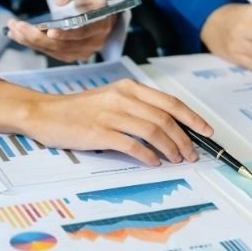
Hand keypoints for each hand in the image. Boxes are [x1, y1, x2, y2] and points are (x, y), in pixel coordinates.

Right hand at [0, 77, 213, 165]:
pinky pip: (132, 144)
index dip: (192, 118)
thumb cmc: (80, 109)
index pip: (170, 102)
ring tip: (176, 160)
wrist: (45, 113)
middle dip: (184, 139)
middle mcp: (123, 98)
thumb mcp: (113, 99)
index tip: (206, 131)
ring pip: (153, 131)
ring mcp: (111, 114)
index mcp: (130, 88)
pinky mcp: (99, 132)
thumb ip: (138, 107)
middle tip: (192, 154)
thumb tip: (169, 126)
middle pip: (165, 118)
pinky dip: (147, 155)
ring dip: (170, 148)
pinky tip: (154, 163)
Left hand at [7, 0, 114, 61]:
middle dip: (37, 36)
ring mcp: (82, 51)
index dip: (66, 34)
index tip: (49, 31)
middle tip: (17, 25)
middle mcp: (94, 42)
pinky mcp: (71, 54)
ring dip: (31, 41)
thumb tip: (58, 1)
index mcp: (100, 24)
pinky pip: (50, 52)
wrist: (96, 8)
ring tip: (12, 29)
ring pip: (54, 50)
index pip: (83, 32)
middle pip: (63, 44)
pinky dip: (33, 44)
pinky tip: (19, 35)